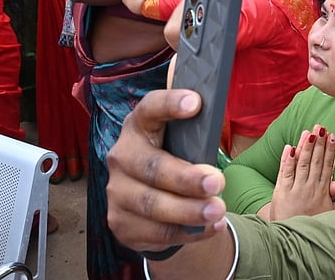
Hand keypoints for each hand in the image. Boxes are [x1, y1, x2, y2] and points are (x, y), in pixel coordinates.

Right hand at [105, 89, 226, 252]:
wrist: (152, 203)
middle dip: (187, 178)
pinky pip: (155, 231)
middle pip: (152, 167)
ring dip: (189, 210)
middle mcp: (122, 156)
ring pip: (152, 204)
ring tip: (218, 211)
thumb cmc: (175, 159)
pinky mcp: (120, 222)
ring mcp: (117, 191)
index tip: (196, 102)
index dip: (170, 104)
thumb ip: (195, 132)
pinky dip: (187, 232)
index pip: (150, 109)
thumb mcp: (182, 141)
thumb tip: (213, 117)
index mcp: (139, 126)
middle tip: (217, 182)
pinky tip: (210, 228)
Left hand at [269, 126, 334, 219]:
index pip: (327, 166)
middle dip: (318, 142)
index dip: (329, 150)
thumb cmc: (311, 224)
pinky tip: (290, 147)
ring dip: (305, 146)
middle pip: (316, 161)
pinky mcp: (282, 193)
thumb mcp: (330, 213)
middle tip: (321, 127)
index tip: (331, 135)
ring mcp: (296, 190)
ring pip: (302, 163)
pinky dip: (288, 160)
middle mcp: (310, 188)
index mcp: (323, 192)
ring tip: (308, 131)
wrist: (292, 240)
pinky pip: (285, 173)